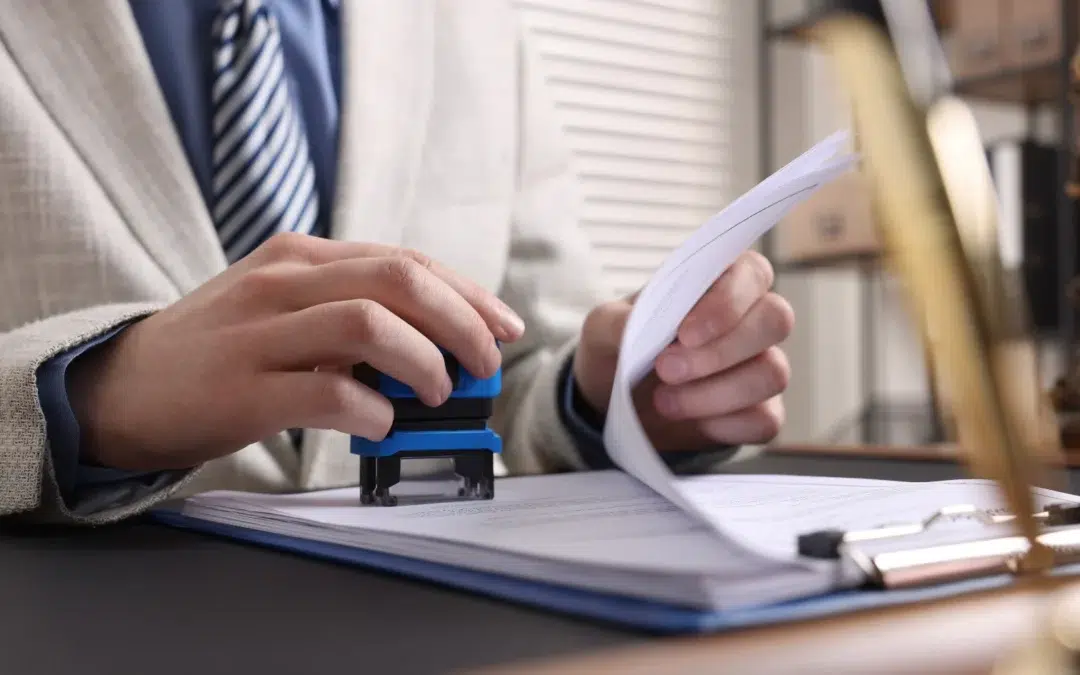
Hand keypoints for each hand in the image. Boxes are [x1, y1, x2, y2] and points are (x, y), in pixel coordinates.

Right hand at [67, 233, 524, 471]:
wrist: (121, 387)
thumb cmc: (221, 349)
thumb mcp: (284, 307)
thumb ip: (351, 311)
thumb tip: (438, 344)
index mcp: (301, 257)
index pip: (405, 260)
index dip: (467, 292)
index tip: (503, 325)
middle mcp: (283, 282)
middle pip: (399, 280)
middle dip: (461, 320)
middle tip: (485, 362)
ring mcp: (259, 333)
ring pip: (369, 324)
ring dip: (423, 362)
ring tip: (438, 394)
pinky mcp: (243, 389)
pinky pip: (328, 391)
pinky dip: (372, 410)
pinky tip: (381, 425)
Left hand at [572, 250, 792, 451]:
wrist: (615, 403)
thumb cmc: (619, 348)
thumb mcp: (602, 328)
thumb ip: (616, 321)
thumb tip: (635, 326)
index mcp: (720, 283)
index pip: (753, 272)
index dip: (728, 302)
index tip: (684, 333)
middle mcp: (750, 319)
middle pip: (776, 320)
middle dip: (720, 351)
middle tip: (666, 369)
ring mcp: (760, 365)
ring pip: (773, 373)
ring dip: (714, 393)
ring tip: (664, 401)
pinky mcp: (760, 411)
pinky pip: (766, 419)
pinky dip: (724, 425)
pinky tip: (690, 420)